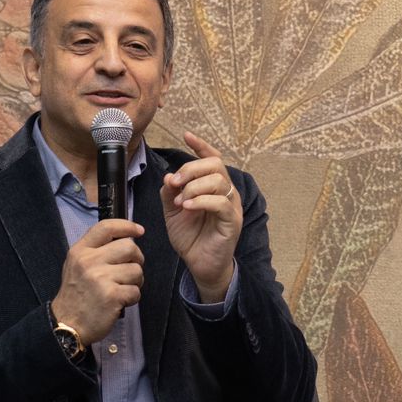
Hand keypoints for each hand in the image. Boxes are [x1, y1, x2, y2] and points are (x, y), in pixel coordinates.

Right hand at [50, 219, 145, 346]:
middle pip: (129, 247)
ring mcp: (100, 278)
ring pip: (136, 270)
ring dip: (135, 282)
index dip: (127, 226)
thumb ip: (96, 250)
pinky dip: (132, 298)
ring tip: (122, 289)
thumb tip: (127, 238)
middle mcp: (89, 261)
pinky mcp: (111, 296)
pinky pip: (136, 291)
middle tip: (129, 271)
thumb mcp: (76, 265)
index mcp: (80, 251)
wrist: (67, 324)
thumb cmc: (76, 294)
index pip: (106, 227)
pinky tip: (120, 302)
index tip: (139, 231)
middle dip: (136, 260)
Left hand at [161, 130, 241, 301]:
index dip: (201, 146)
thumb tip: (169, 176)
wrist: (199, 265)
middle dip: (191, 169)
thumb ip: (170, 193)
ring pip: (219, 181)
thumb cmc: (190, 238)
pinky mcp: (233, 222)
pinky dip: (201, 201)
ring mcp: (232, 206)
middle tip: (174, 184)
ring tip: (180, 201)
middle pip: (215, 165)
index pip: (213, 159)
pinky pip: (221, 203)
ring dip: (194, 187)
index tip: (186, 136)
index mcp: (213, 187)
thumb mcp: (172, 212)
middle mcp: (227, 193)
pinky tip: (187, 207)